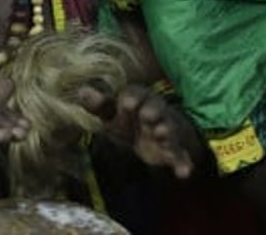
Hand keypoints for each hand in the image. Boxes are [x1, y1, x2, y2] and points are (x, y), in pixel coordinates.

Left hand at [78, 83, 198, 177]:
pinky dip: (183, 163)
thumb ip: (100, 106)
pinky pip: (181, 156)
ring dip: (166, 131)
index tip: (125, 103)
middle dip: (152, 110)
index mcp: (138, 99)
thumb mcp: (113, 115)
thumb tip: (82, 91)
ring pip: (169, 129)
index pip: (135, 93)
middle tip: (147, 115)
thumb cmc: (129, 121)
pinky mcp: (175, 151)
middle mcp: (155, 111)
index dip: (131, 97)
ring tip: (162, 133)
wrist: (157, 136)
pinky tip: (183, 172)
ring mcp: (167, 130)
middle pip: (156, 107)